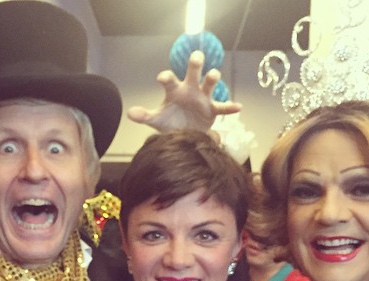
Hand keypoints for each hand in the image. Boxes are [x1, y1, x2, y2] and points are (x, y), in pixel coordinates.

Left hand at [127, 50, 241, 132]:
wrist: (185, 134)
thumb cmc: (170, 122)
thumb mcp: (157, 120)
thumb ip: (145, 116)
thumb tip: (130, 113)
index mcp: (175, 91)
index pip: (170, 80)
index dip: (166, 77)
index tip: (162, 78)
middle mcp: (190, 89)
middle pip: (193, 72)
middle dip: (195, 63)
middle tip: (196, 57)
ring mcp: (202, 98)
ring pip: (209, 84)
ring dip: (212, 78)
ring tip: (213, 76)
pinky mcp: (212, 110)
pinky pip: (223, 108)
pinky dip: (230, 107)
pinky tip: (238, 107)